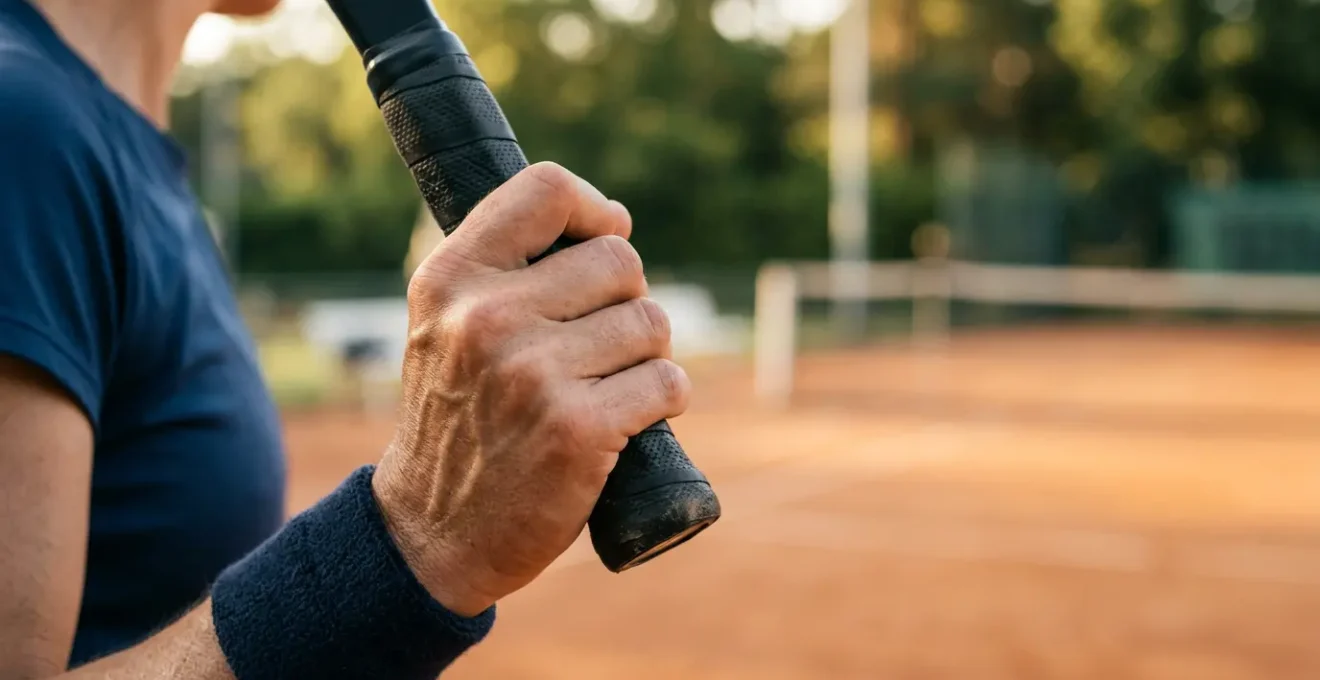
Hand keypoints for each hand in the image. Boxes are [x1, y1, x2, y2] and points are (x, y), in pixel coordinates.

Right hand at [372, 162, 691, 615]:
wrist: (433, 533)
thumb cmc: (459, 418)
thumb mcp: (446, 325)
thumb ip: (505, 267)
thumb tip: (614, 223)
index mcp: (451, 279)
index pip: (547, 190)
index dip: (596, 211)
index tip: (607, 237)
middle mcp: (486, 318)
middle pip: (619, 260)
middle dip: (626, 300)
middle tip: (598, 345)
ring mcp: (532, 374)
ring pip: (652, 322)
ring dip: (646, 354)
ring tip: (606, 385)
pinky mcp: (577, 429)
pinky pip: (668, 382)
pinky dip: (664, 400)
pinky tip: (628, 419)